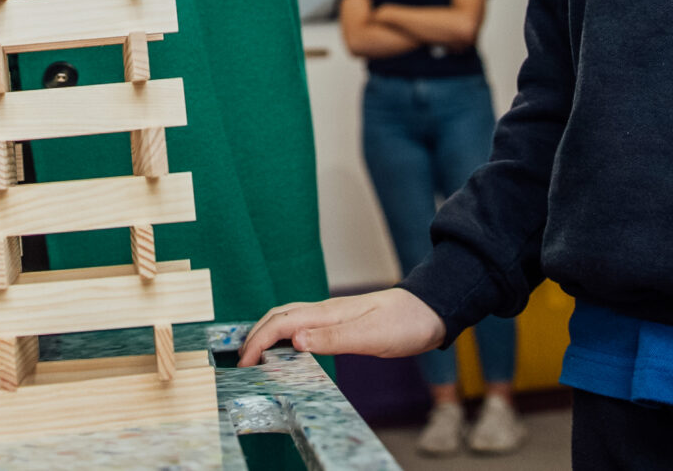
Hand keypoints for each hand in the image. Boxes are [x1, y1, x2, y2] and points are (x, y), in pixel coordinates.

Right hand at [238, 287, 445, 365]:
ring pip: (289, 319)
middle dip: (255, 335)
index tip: (245, 362)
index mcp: (328, 314)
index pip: (281, 324)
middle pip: (279, 317)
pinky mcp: (341, 323)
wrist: (430, 311)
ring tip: (256, 354)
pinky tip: (289, 349)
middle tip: (243, 361)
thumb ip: (333, 338)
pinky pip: (303, 326)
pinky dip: (286, 336)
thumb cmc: (405, 323)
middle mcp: (326, 311)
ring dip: (268, 334)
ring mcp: (333, 316)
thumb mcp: (371, 335)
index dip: (259, 341)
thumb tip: (296, 341)